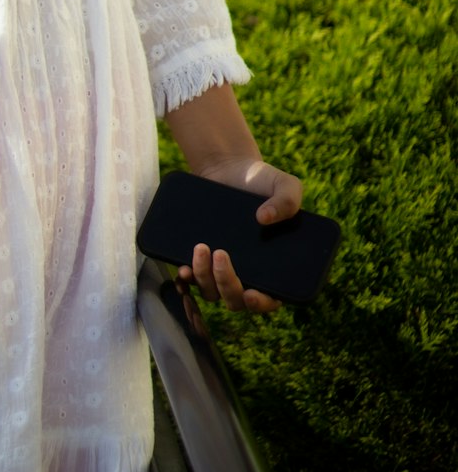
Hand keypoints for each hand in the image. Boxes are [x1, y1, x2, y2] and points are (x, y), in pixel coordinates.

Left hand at [176, 157, 303, 314]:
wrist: (229, 167)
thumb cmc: (261, 180)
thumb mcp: (284, 184)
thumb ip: (288, 200)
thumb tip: (265, 218)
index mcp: (273, 266)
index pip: (270, 298)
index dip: (261, 303)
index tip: (251, 294)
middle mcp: (248, 273)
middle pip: (236, 299)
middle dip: (227, 285)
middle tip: (221, 254)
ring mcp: (223, 268)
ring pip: (212, 292)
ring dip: (205, 278)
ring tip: (201, 248)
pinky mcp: (202, 258)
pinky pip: (192, 279)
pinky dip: (187, 279)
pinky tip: (183, 269)